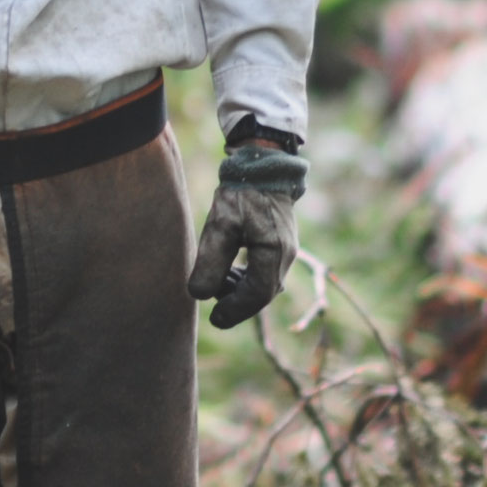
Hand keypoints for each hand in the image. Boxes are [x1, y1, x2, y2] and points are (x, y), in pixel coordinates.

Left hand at [187, 134, 305, 330]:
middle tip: (212, 306)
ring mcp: (287, 251)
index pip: (257, 295)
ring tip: (218, 282)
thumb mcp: (220, 224)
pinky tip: (229, 272)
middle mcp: (286, 256)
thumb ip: (210, 261)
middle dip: (237, 304)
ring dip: (241, 291)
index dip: (235, 311)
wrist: (262, 166)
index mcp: (274, 252)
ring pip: (265, 285)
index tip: (214, 320)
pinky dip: (248, 279)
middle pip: (263, 294)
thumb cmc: (241, 193)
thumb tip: (199, 295)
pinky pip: (266, 273)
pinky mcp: (281, 246)